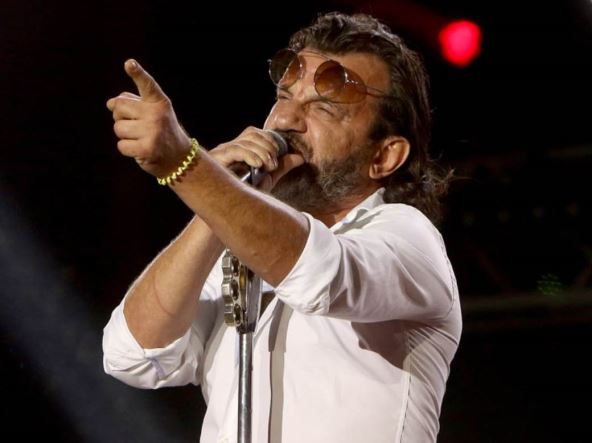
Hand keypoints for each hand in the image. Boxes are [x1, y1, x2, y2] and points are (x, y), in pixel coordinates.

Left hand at [106, 59, 190, 177]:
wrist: (179, 158)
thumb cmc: (161, 130)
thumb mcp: (152, 112)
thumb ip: (132, 102)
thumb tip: (110, 103)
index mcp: (159, 102)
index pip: (147, 85)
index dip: (138, 73)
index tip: (129, 64)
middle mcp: (157, 114)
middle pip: (118, 107)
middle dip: (121, 117)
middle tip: (136, 125)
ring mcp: (153, 132)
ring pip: (118, 128)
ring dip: (125, 135)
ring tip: (141, 138)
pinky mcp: (147, 149)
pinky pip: (121, 145)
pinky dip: (127, 149)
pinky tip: (140, 150)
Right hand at [209, 127, 304, 191]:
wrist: (229, 213)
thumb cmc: (245, 196)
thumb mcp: (268, 178)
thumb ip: (282, 166)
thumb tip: (300, 157)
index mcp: (241, 149)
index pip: (256, 133)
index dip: (270, 140)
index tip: (279, 155)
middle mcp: (230, 147)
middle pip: (252, 133)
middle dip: (268, 146)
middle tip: (274, 165)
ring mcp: (222, 152)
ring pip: (246, 141)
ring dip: (262, 153)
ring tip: (268, 168)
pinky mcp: (217, 159)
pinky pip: (235, 150)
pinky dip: (250, 155)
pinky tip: (258, 165)